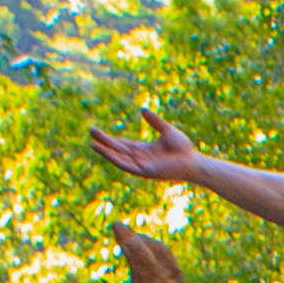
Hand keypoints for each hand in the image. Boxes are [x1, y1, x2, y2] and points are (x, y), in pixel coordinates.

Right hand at [89, 110, 210, 185]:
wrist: (193, 161)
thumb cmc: (183, 149)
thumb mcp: (167, 130)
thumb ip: (155, 121)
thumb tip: (142, 110)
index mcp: (144, 150)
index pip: (123, 144)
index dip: (110, 139)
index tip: (97, 132)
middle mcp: (140, 158)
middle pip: (118, 150)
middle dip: (104, 142)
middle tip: (90, 132)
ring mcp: (141, 166)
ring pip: (119, 158)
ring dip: (105, 151)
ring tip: (92, 143)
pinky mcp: (144, 171)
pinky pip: (126, 165)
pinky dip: (114, 158)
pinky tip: (105, 152)